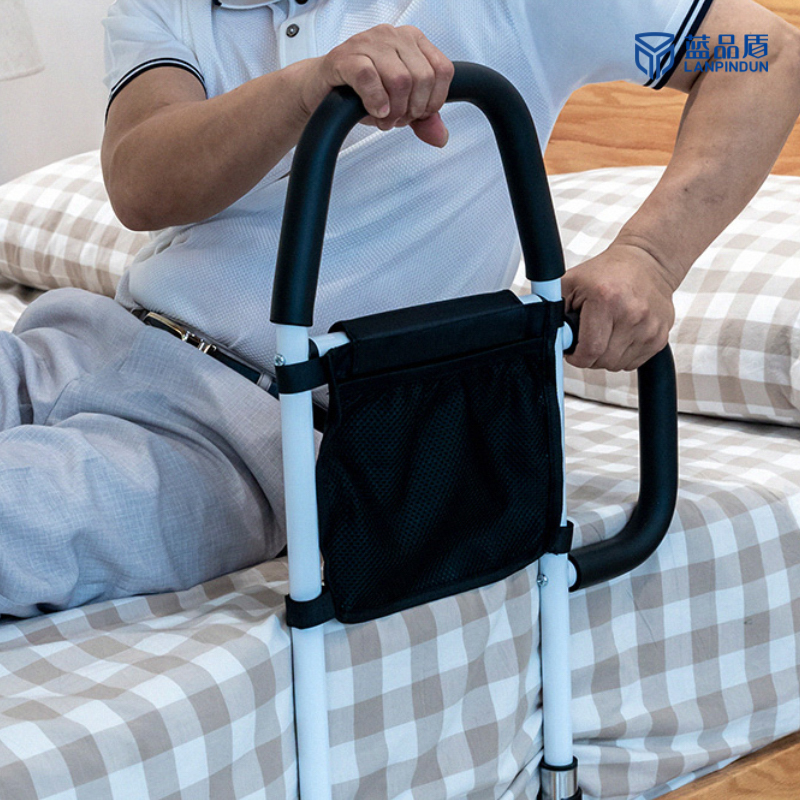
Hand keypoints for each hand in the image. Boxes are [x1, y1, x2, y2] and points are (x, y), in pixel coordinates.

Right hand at [300, 25, 453, 146]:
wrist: (321, 90)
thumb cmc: (361, 90)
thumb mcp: (399, 104)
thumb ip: (423, 118)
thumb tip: (441, 136)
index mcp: (412, 41)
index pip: (442, 70)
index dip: (434, 101)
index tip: (418, 113)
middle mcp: (392, 36)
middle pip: (422, 78)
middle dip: (412, 109)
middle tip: (396, 118)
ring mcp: (368, 43)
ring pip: (400, 79)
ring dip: (393, 110)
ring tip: (383, 117)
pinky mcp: (345, 57)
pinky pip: (369, 78)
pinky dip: (375, 101)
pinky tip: (374, 110)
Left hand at [561, 242, 676, 371]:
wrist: (649, 261)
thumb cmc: (608, 271)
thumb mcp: (571, 282)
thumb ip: (553, 308)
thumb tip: (544, 333)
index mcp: (606, 300)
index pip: (589, 351)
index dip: (576, 357)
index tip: (573, 350)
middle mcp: (632, 314)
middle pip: (603, 361)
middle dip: (590, 355)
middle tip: (588, 337)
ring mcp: (649, 327)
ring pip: (618, 365)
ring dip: (607, 356)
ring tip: (606, 332)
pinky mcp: (660, 337)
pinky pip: (633, 362)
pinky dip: (623, 355)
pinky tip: (621, 335)